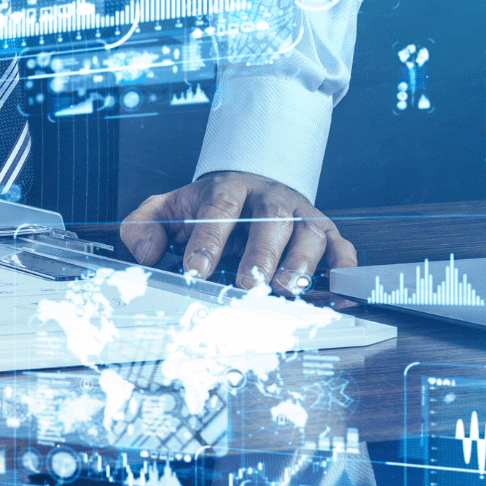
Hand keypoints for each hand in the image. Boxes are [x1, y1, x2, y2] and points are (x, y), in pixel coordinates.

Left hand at [120, 170, 356, 294]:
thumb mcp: (167, 209)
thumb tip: (146, 255)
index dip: (208, 241)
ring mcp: (301, 216)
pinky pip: (341, 250)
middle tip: (248, 286)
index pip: (219, 209)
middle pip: (270, 220)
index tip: (196, 272)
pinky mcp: (326, 234)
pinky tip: (335, 298)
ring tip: (286, 290)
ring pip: (309, 234)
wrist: (250, 187)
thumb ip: (144, 227)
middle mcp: (269, 200)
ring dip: (300, 264)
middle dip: (260, 255)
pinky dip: (342, 272)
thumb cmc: (207, 208)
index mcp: (228, 190)